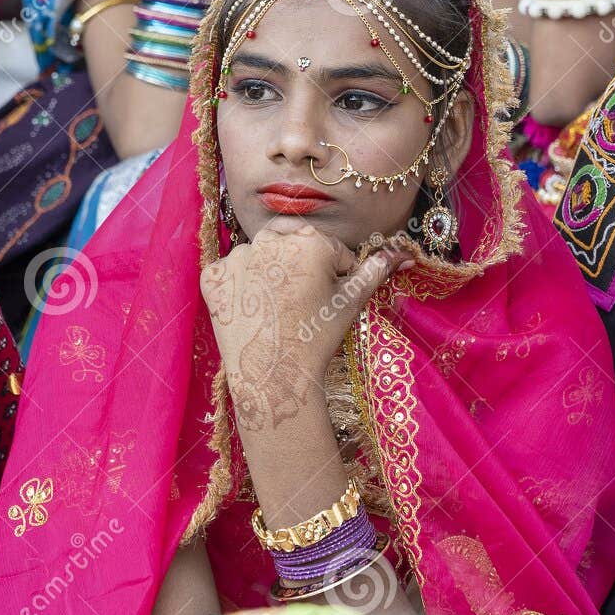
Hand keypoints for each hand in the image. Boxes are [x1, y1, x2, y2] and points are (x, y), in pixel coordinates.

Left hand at [200, 225, 408, 428]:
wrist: (273, 375)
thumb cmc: (316, 337)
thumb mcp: (350, 302)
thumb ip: (374, 270)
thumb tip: (400, 253)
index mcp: (310, 240)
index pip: (330, 250)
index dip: (335, 275)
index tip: (327, 301)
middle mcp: (270, 239)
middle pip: (294, 244)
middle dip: (302, 265)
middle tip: (302, 303)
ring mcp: (237, 256)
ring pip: (261, 256)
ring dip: (270, 273)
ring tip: (277, 308)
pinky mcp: (213, 275)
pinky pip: (232, 273)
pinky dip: (241, 287)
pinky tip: (252, 310)